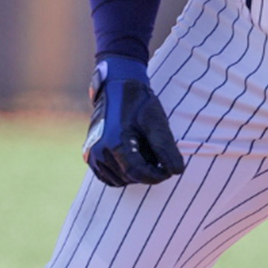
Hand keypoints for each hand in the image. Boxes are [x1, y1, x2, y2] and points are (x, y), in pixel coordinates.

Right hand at [83, 56, 185, 186]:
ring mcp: (91, 155)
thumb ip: (166, 148)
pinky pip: (109, 177)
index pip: (138, 173)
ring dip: (136, 173)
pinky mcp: (89, 155)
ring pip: (120, 180)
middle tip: (158, 153)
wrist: (116, 87)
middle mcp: (98, 152)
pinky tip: (134, 156)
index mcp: (114, 143)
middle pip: (130, 177)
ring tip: (145, 150)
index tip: (170, 170)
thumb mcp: (157, 122)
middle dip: (148, 172)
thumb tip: (177, 172)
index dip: (157, 176)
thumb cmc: (139, 103)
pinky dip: (124, 173)